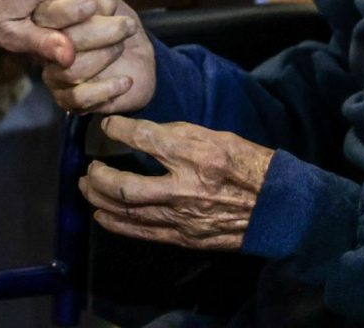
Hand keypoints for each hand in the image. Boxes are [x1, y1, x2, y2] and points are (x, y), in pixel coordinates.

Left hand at [0, 0, 118, 67]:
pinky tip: (77, 6)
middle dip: (100, 23)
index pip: (103, 13)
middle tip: (73, 40)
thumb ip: (42, 43)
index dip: (97, 37)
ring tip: (73, 26)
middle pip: (109, 0)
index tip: (77, 48)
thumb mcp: (6, 33)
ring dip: (98, 8)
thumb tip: (70, 57)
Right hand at [38, 0, 155, 113]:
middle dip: (96, 32)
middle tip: (125, 25)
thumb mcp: (112, 1)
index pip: (46, 16)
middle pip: (59, 43)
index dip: (67, 11)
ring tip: (122, 47)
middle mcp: (47, 49)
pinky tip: (126, 81)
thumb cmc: (120, 26)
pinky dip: (106, 89)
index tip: (93, 5)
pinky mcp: (69, 99)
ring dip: (103, 58)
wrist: (137, 60)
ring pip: (70, 71)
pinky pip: (79, 98)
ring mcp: (56, 75)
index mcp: (50, 22)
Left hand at [81, 117, 274, 250]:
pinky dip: (117, 224)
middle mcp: (184, 188)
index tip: (107, 127)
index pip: (143, 138)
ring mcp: (183, 217)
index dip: (118, 130)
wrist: (277, 206)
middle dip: (98, 177)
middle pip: (124, 186)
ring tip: (87, 188)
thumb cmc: (246, 163)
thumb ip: (176, 133)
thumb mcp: (215, 135)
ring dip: (100, 201)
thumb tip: (142, 133)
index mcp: (195, 155)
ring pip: (128, 212)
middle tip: (89, 168)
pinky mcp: (185, 237)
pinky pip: (143, 233)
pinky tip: (101, 216)